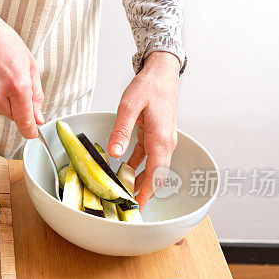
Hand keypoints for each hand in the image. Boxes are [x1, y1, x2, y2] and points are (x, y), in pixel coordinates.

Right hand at [0, 10, 43, 138]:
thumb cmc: (3, 43)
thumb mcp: (29, 64)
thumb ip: (36, 94)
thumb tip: (38, 117)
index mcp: (18, 86)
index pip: (25, 121)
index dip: (31, 130)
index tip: (33, 133)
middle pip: (13, 116)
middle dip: (18, 106)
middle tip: (14, 84)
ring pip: (0, 111)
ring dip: (3, 101)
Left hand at [107, 51, 180, 209]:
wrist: (162, 72)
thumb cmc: (149, 86)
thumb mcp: (129, 107)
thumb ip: (121, 131)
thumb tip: (113, 153)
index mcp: (161, 140)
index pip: (156, 175)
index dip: (146, 193)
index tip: (137, 207)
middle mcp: (165, 143)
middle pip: (156, 176)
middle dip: (143, 193)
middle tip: (128, 207)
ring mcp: (161, 140)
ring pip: (152, 168)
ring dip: (139, 181)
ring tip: (124, 193)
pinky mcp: (156, 136)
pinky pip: (147, 157)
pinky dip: (136, 167)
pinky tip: (123, 172)